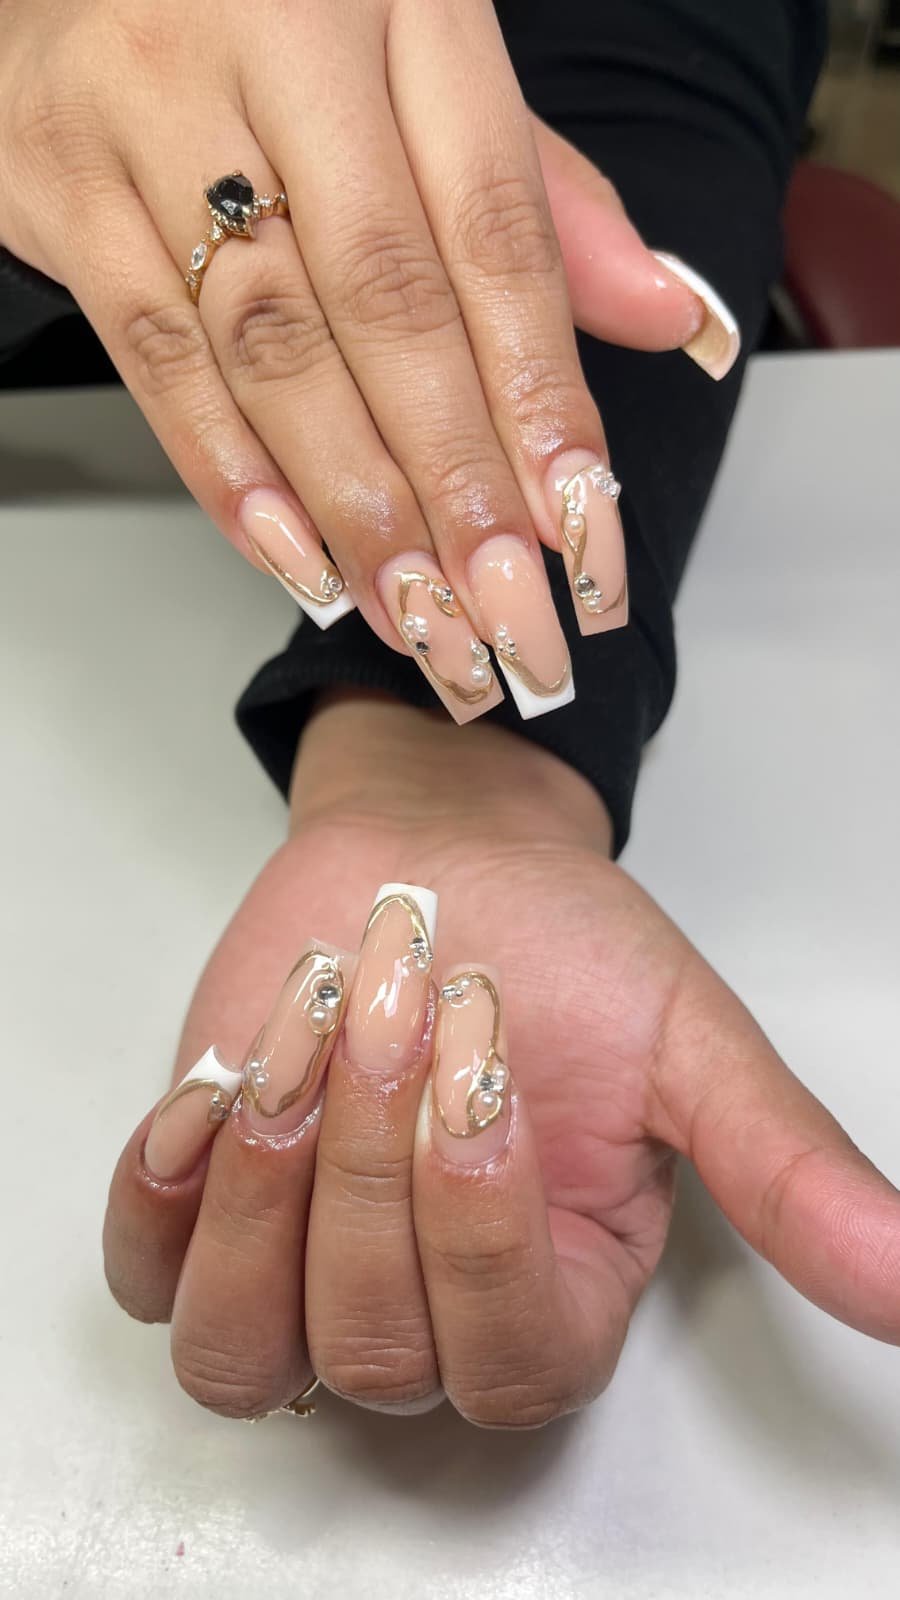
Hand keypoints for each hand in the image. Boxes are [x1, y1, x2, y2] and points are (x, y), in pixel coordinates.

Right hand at [1, 0, 735, 722]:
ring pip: (273, 346)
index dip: (541, 395)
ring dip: (355, 505)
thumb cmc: (277, 13)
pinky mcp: (60, 180)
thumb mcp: (431, 65)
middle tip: (508, 610)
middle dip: (458, 482)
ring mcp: (153, 108)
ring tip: (420, 614)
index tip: (581, 525)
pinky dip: (231, 476)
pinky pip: (155, 357)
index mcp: (401, 0)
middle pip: (389, 304)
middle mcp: (278, 42)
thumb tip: (668, 316)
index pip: (494, 232)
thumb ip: (544, 197)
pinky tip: (298, 560)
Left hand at [103, 697, 899, 1425]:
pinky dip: (166, 1196)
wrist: (435, 862)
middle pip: (374, 1350)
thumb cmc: (562, 949)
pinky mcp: (202, 1219)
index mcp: (554, 1295)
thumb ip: (784, 1168)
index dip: (482, 1225)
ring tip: (312, 1032)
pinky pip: (147, 1280)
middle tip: (406, 1000)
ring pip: (245, 1349)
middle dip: (376, 1161)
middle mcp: (426, 1314)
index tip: (485, 1055)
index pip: (512, 1361)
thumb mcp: (686, 1043)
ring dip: (271, 1186)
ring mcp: (300, 1275)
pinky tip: (217, 1092)